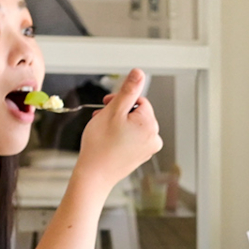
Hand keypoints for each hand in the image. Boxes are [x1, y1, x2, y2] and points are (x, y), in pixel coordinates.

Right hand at [74, 68, 162, 187]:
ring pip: (133, 125)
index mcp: (150, 124)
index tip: (106, 105)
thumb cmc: (100, 145)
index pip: (139, 100)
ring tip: (103, 130)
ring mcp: (148, 148)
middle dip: (119, 112)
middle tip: (102, 118)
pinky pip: (133, 138)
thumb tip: (139, 73)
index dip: (121, 101)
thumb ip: (128, 90)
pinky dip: (121, 135)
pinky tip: (109, 141)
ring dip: (118, 123)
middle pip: (137, 112)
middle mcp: (154, 137)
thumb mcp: (113, 111)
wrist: (94, 176)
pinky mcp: (141, 156)